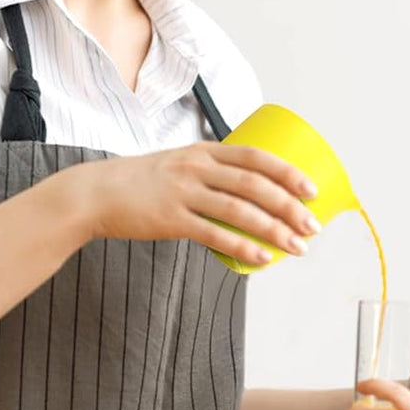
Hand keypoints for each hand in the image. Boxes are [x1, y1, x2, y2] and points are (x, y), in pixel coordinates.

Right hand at [62, 142, 319, 266]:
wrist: (96, 193)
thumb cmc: (143, 182)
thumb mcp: (179, 164)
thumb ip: (210, 173)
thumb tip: (249, 194)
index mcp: (204, 151)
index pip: (255, 157)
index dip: (287, 173)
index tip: (312, 190)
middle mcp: (197, 167)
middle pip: (255, 185)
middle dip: (290, 206)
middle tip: (313, 226)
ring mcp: (183, 192)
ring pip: (240, 210)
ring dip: (274, 230)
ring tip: (297, 247)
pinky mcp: (170, 219)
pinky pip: (214, 234)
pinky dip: (242, 246)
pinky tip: (261, 258)